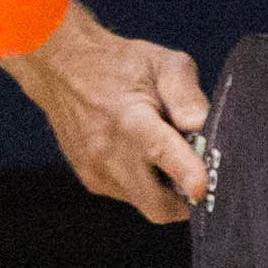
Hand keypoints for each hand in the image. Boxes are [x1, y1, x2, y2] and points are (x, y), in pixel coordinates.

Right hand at [5, 11, 210, 223]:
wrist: (61, 70)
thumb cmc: (118, 65)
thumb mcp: (163, 64)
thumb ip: (188, 96)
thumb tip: (205, 127)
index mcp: (130, 118)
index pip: (160, 151)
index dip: (185, 172)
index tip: (201, 188)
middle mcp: (109, 151)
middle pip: (157, 204)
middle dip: (186, 200)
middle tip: (200, 175)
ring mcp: (96, 170)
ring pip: (147, 204)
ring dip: (165, 191)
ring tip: (163, 153)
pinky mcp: (91, 180)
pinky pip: (131, 197)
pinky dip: (146, 185)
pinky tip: (141, 156)